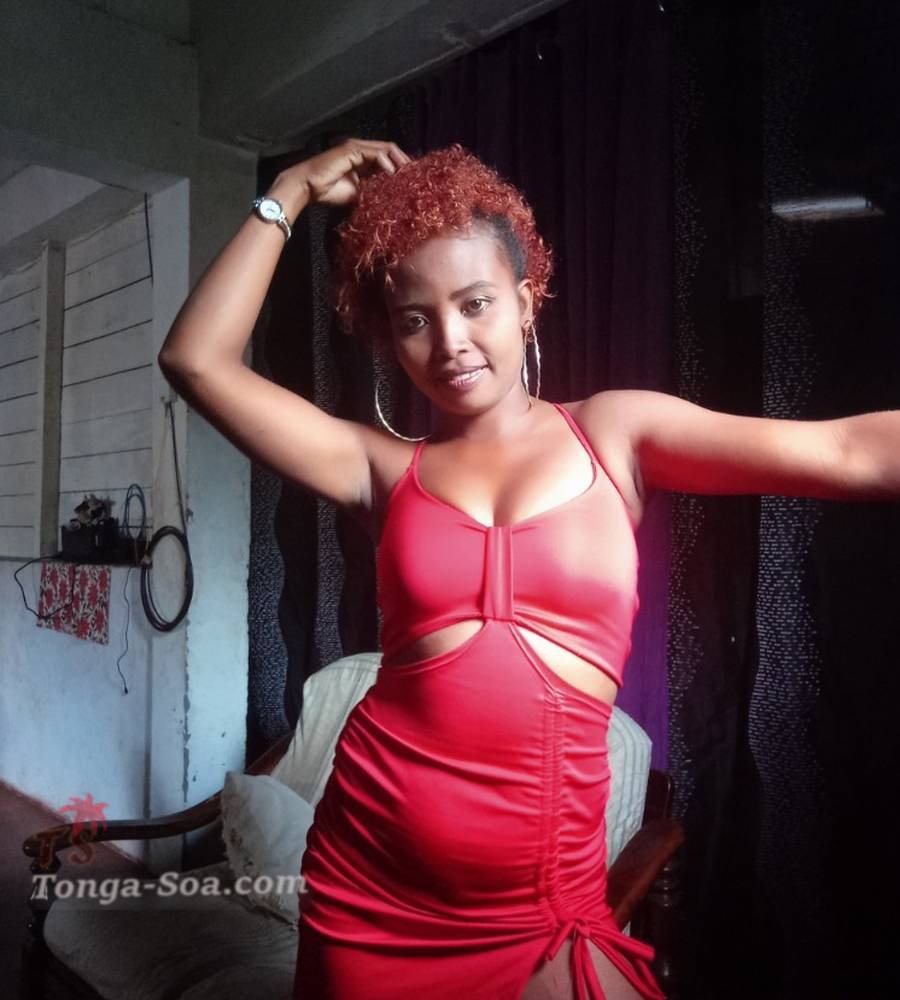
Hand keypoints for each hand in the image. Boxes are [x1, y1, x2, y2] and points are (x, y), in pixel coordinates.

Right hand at [269, 139, 410, 217]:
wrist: (309, 187)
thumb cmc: (329, 190)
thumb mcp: (358, 193)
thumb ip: (373, 190)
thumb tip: (390, 199)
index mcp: (363, 157)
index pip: (388, 156)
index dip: (401, 166)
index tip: (412, 181)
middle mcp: (361, 148)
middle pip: (391, 149)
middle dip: (405, 162)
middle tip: (415, 178)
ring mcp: (356, 147)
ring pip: (386, 149)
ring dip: (399, 162)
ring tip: (406, 176)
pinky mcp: (351, 150)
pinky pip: (376, 154)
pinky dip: (386, 164)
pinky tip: (390, 175)